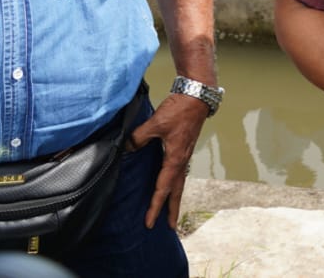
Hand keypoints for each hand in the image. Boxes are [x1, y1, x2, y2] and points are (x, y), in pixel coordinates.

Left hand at [127, 93, 209, 229]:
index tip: (150, 222)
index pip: (163, 188)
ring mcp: (184, 155)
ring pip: (179, 182)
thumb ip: (139, 137)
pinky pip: (178, 172)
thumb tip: (127, 148)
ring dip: (174, 198)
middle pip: (176, 191)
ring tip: (171, 211)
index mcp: (175, 159)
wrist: (197, 96)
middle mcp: (182, 160)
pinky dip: (174, 183)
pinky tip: (169, 183)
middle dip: (172, 210)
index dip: (155, 206)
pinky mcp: (183, 148)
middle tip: (170, 227)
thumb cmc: (179, 110)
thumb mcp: (156, 123)